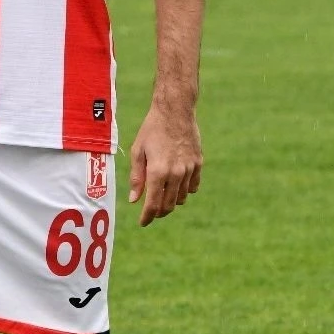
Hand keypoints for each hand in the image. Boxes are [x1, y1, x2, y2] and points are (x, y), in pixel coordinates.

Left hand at [128, 103, 201, 227]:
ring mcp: (189, 169)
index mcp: (157, 171)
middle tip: (151, 212)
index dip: (147, 217)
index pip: (153, 204)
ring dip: (171, 201)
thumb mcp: (138, 151)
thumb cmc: (152, 130)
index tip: (142, 223)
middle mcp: (176, 173)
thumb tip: (135, 200)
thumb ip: (137, 178)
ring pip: (182, 198)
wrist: (175, 111)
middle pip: (169, 205)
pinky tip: (176, 185)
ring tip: (162, 195)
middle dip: (159, 212)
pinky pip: (193, 187)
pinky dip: (184, 191)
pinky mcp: (198, 164)